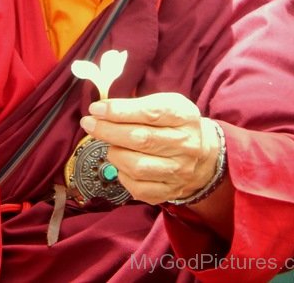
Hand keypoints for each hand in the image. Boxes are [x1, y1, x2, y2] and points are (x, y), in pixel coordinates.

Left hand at [80, 92, 219, 204]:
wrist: (204, 156)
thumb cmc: (175, 124)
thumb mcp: (165, 103)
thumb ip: (137, 103)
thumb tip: (101, 109)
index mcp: (184, 116)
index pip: (149, 113)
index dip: (119, 111)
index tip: (96, 109)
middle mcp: (185, 144)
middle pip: (140, 139)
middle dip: (108, 131)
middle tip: (89, 123)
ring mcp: (179, 171)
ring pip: (137, 166)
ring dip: (115, 153)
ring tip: (110, 145)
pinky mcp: (170, 191)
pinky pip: (138, 188)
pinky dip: (122, 175)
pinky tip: (121, 163)